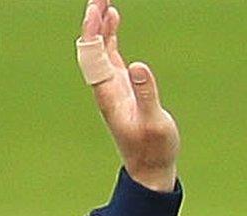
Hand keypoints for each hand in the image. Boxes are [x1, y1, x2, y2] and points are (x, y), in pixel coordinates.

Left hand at [77, 0, 179, 191]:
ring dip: (99, 23)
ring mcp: (110, 85)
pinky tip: (113, 21)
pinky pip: (108, 54)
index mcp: (108, 93)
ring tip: (103, 0)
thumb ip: (146, 94)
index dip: (95, 31)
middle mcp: (104, 86)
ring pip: (98, 47)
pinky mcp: (120, 87)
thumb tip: (138, 65)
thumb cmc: (154, 148)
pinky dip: (109, 35)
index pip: (94, 54)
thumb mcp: (155, 122)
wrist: (149, 168)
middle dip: (93, 20)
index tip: (97, 9)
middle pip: (91, 46)